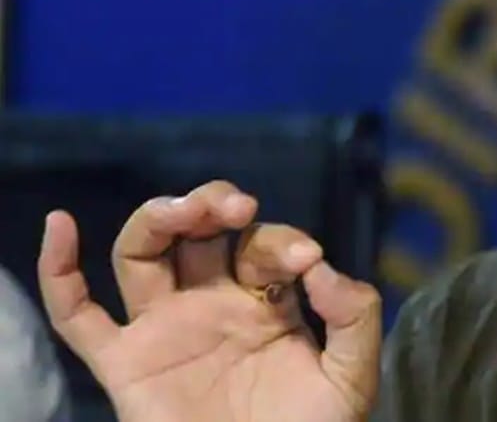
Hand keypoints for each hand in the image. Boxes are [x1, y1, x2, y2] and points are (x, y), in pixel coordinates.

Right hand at [36, 180, 381, 421]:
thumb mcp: (351, 376)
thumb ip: (354, 318)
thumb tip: (323, 267)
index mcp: (268, 302)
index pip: (265, 246)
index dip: (284, 242)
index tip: (307, 260)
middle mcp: (213, 305)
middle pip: (200, 233)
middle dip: (216, 205)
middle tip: (240, 208)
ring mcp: (166, 331)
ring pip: (143, 253)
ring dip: (159, 217)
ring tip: (189, 209)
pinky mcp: (125, 365)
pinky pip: (77, 316)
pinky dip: (58, 272)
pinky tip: (60, 225)